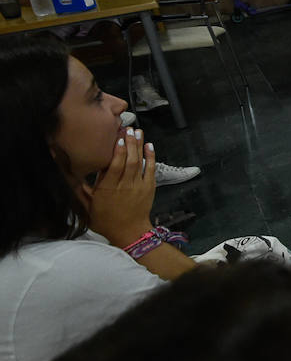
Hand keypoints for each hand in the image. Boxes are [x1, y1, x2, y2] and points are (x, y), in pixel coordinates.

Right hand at [81, 127, 155, 247]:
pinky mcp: (149, 187)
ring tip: (137, 131)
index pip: (114, 167)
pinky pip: (151, 169)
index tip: (117, 138)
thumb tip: (68, 173)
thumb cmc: (105, 219)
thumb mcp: (87, 205)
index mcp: (107, 189)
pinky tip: (149, 145)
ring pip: (139, 162)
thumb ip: (79, 188)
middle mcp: (124, 186)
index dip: (116, 151)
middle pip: (128, 160)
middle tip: (128, 128)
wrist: (129, 232)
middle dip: (129, 143)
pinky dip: (151, 156)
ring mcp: (138, 186)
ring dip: (139, 145)